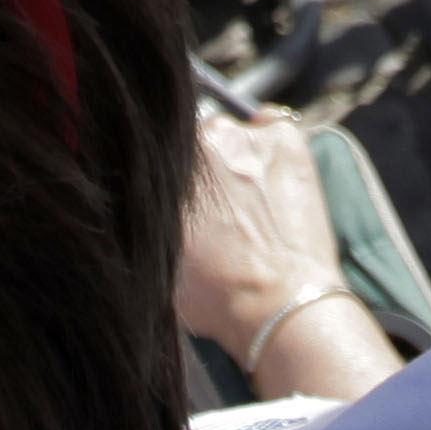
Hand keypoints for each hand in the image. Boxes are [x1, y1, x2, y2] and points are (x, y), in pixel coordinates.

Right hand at [172, 112, 346, 350]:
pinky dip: (271, 143)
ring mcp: (245, 133)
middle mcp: (199, 139)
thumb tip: (143, 207)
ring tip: (250, 201)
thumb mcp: (159, 259)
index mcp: (161, 166)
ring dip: (237, 157)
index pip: (160, 156)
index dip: (172, 179)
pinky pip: (272, 124)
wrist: (280, 304)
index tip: (186, 200)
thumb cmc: (217, 293)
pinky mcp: (286, 139)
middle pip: (197, 143)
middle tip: (219, 208)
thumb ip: (149, 222)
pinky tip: (273, 177)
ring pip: (233, 136)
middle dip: (204, 169)